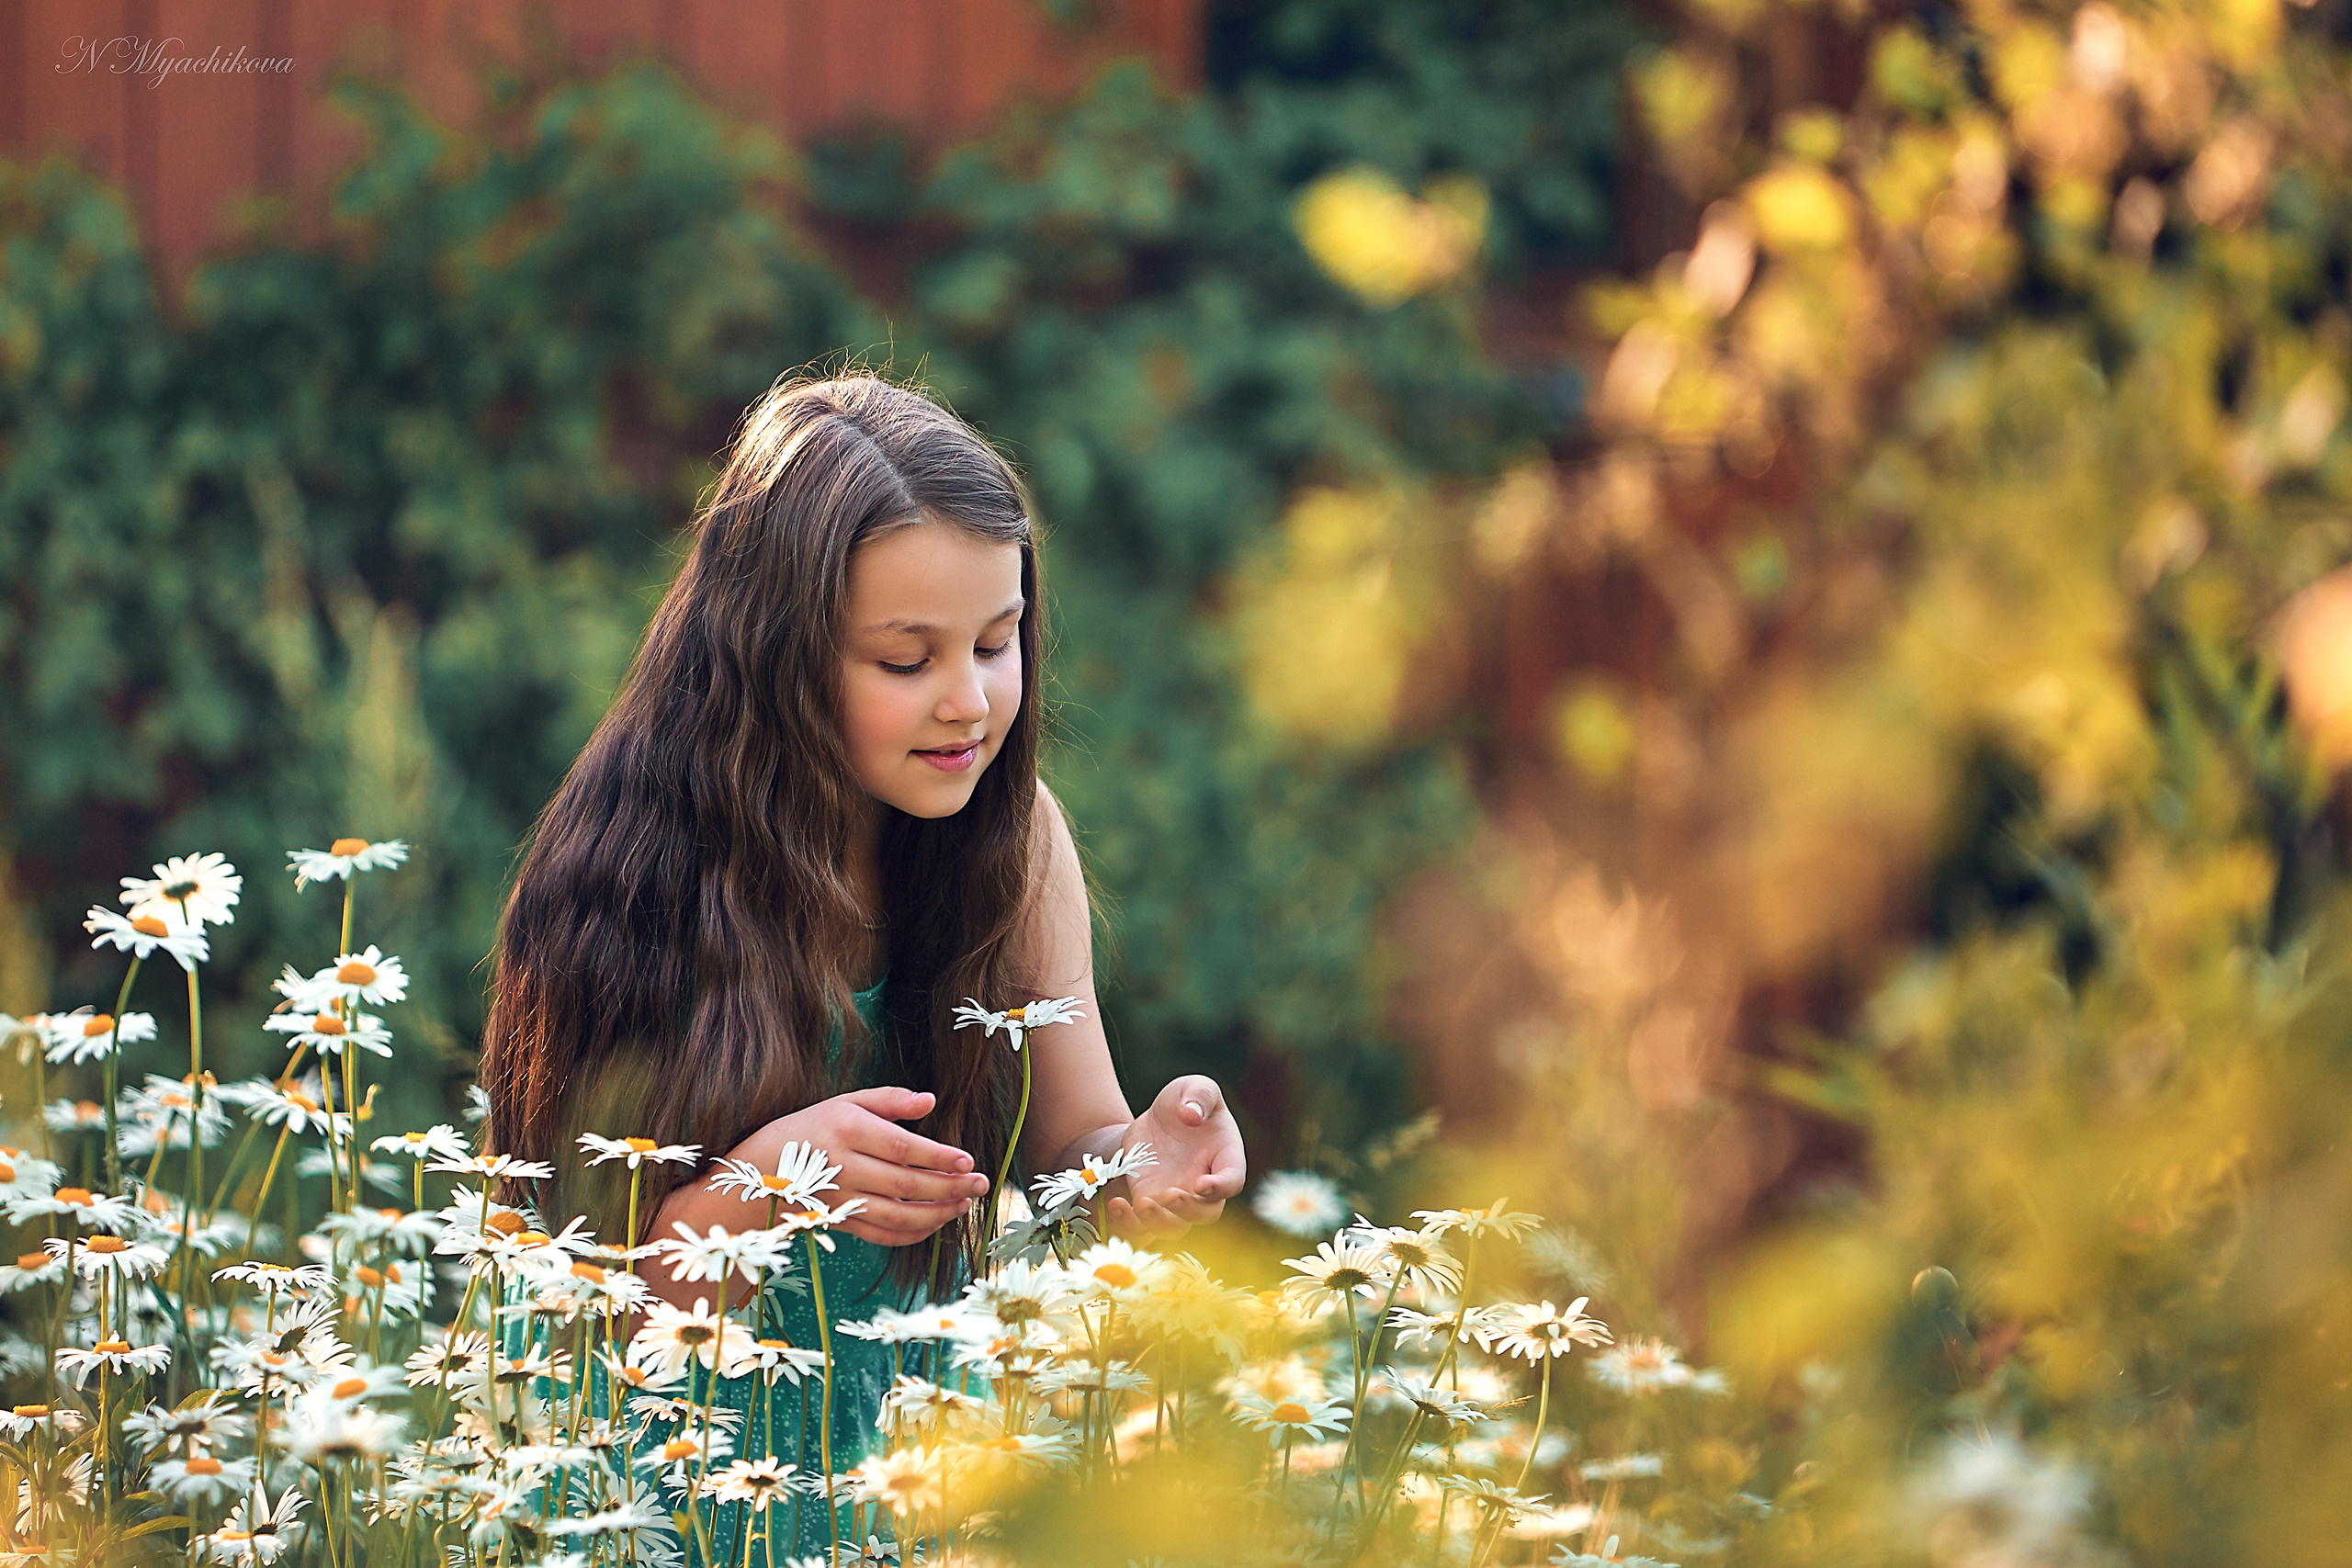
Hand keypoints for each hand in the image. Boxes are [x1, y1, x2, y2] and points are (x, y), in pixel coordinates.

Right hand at [707, 1087, 988, 1248]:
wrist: (758, 1171)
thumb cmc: (811, 1128)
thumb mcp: (844, 1103)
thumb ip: (889, 1100)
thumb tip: (930, 1101)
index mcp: (847, 1130)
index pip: (901, 1147)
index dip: (938, 1156)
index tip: (968, 1160)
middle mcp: (843, 1167)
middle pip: (905, 1183)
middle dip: (949, 1187)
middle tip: (981, 1185)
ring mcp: (840, 1200)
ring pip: (897, 1216)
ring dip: (937, 1214)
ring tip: (965, 1205)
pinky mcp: (840, 1223)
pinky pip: (882, 1235)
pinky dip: (913, 1234)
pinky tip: (936, 1222)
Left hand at [1105, 1074, 1244, 1241]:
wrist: (1157, 1119)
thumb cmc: (1186, 1102)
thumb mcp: (1195, 1086)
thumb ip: (1200, 1094)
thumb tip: (1192, 1114)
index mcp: (1225, 1157)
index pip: (1233, 1180)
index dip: (1222, 1187)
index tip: (1203, 1184)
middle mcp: (1204, 1186)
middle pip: (1206, 1213)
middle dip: (1189, 1211)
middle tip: (1170, 1195)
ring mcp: (1177, 1198)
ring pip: (1175, 1228)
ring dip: (1160, 1223)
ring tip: (1142, 1204)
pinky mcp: (1149, 1202)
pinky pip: (1141, 1225)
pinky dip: (1129, 1223)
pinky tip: (1116, 1205)